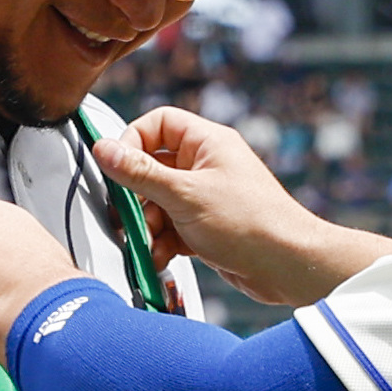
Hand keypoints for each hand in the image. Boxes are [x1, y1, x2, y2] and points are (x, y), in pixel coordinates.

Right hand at [96, 108, 391, 309]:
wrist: (288, 267)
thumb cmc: (250, 224)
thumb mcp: (184, 195)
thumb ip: (139, 173)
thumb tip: (103, 148)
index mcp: (207, 143)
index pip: (157, 124)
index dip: (132, 143)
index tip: (117, 169)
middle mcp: (207, 166)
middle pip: (153, 168)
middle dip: (138, 197)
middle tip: (130, 217)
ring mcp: (207, 198)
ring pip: (160, 203)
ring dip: (149, 225)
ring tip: (151, 242)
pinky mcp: (208, 228)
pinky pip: (173, 228)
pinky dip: (163, 243)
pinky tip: (162, 257)